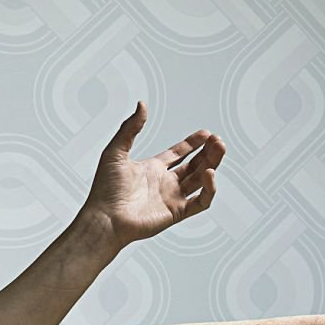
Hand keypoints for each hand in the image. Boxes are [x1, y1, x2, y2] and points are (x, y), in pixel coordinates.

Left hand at [81, 101, 224, 247]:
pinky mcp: (176, 212)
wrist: (105, 219)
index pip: (179, 154)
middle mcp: (164, 183)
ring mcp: (172, 198)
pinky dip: (209, 189)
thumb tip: (141, 105)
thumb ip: (130, 128)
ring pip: (201, 180)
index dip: (193, 143)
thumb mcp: (115, 151)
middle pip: (194, 165)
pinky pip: (201, 202)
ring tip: (219, 148)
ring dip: (213, 164)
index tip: (206, 133)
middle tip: (217, 141)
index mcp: (152, 169)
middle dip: (208, 152)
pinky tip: (210, 173)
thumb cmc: (105, 189)